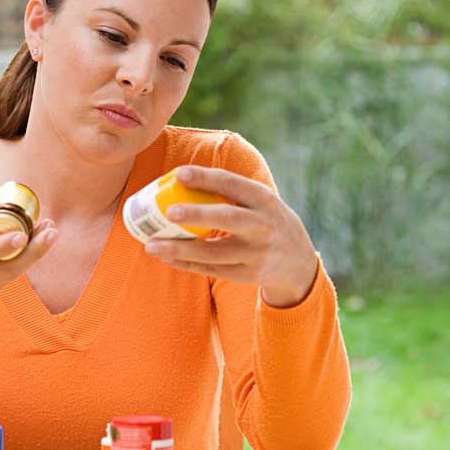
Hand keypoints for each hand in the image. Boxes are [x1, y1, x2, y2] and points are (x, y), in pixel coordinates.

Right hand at [0, 183, 57, 324]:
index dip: (1, 247)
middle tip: (52, 230)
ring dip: (30, 254)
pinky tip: (24, 243)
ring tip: (47, 230)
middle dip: (33, 252)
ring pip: (9, 276)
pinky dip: (15, 262)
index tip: (22, 232)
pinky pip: (3, 280)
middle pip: (4, 272)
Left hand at [144, 165, 317, 307]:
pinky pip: (210, 270)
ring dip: (180, 249)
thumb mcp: (259, 201)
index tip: (178, 173)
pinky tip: (165, 257)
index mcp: (264, 199)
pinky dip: (185, 264)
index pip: (232, 184)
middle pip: (227, 218)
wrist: (298, 262)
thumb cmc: (265, 220)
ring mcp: (256, 254)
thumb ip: (230, 191)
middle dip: (197, 215)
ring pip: (213, 252)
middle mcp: (263, 226)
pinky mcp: (247, 275)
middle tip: (168, 212)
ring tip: (151, 245)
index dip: (205, 178)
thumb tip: (178, 178)